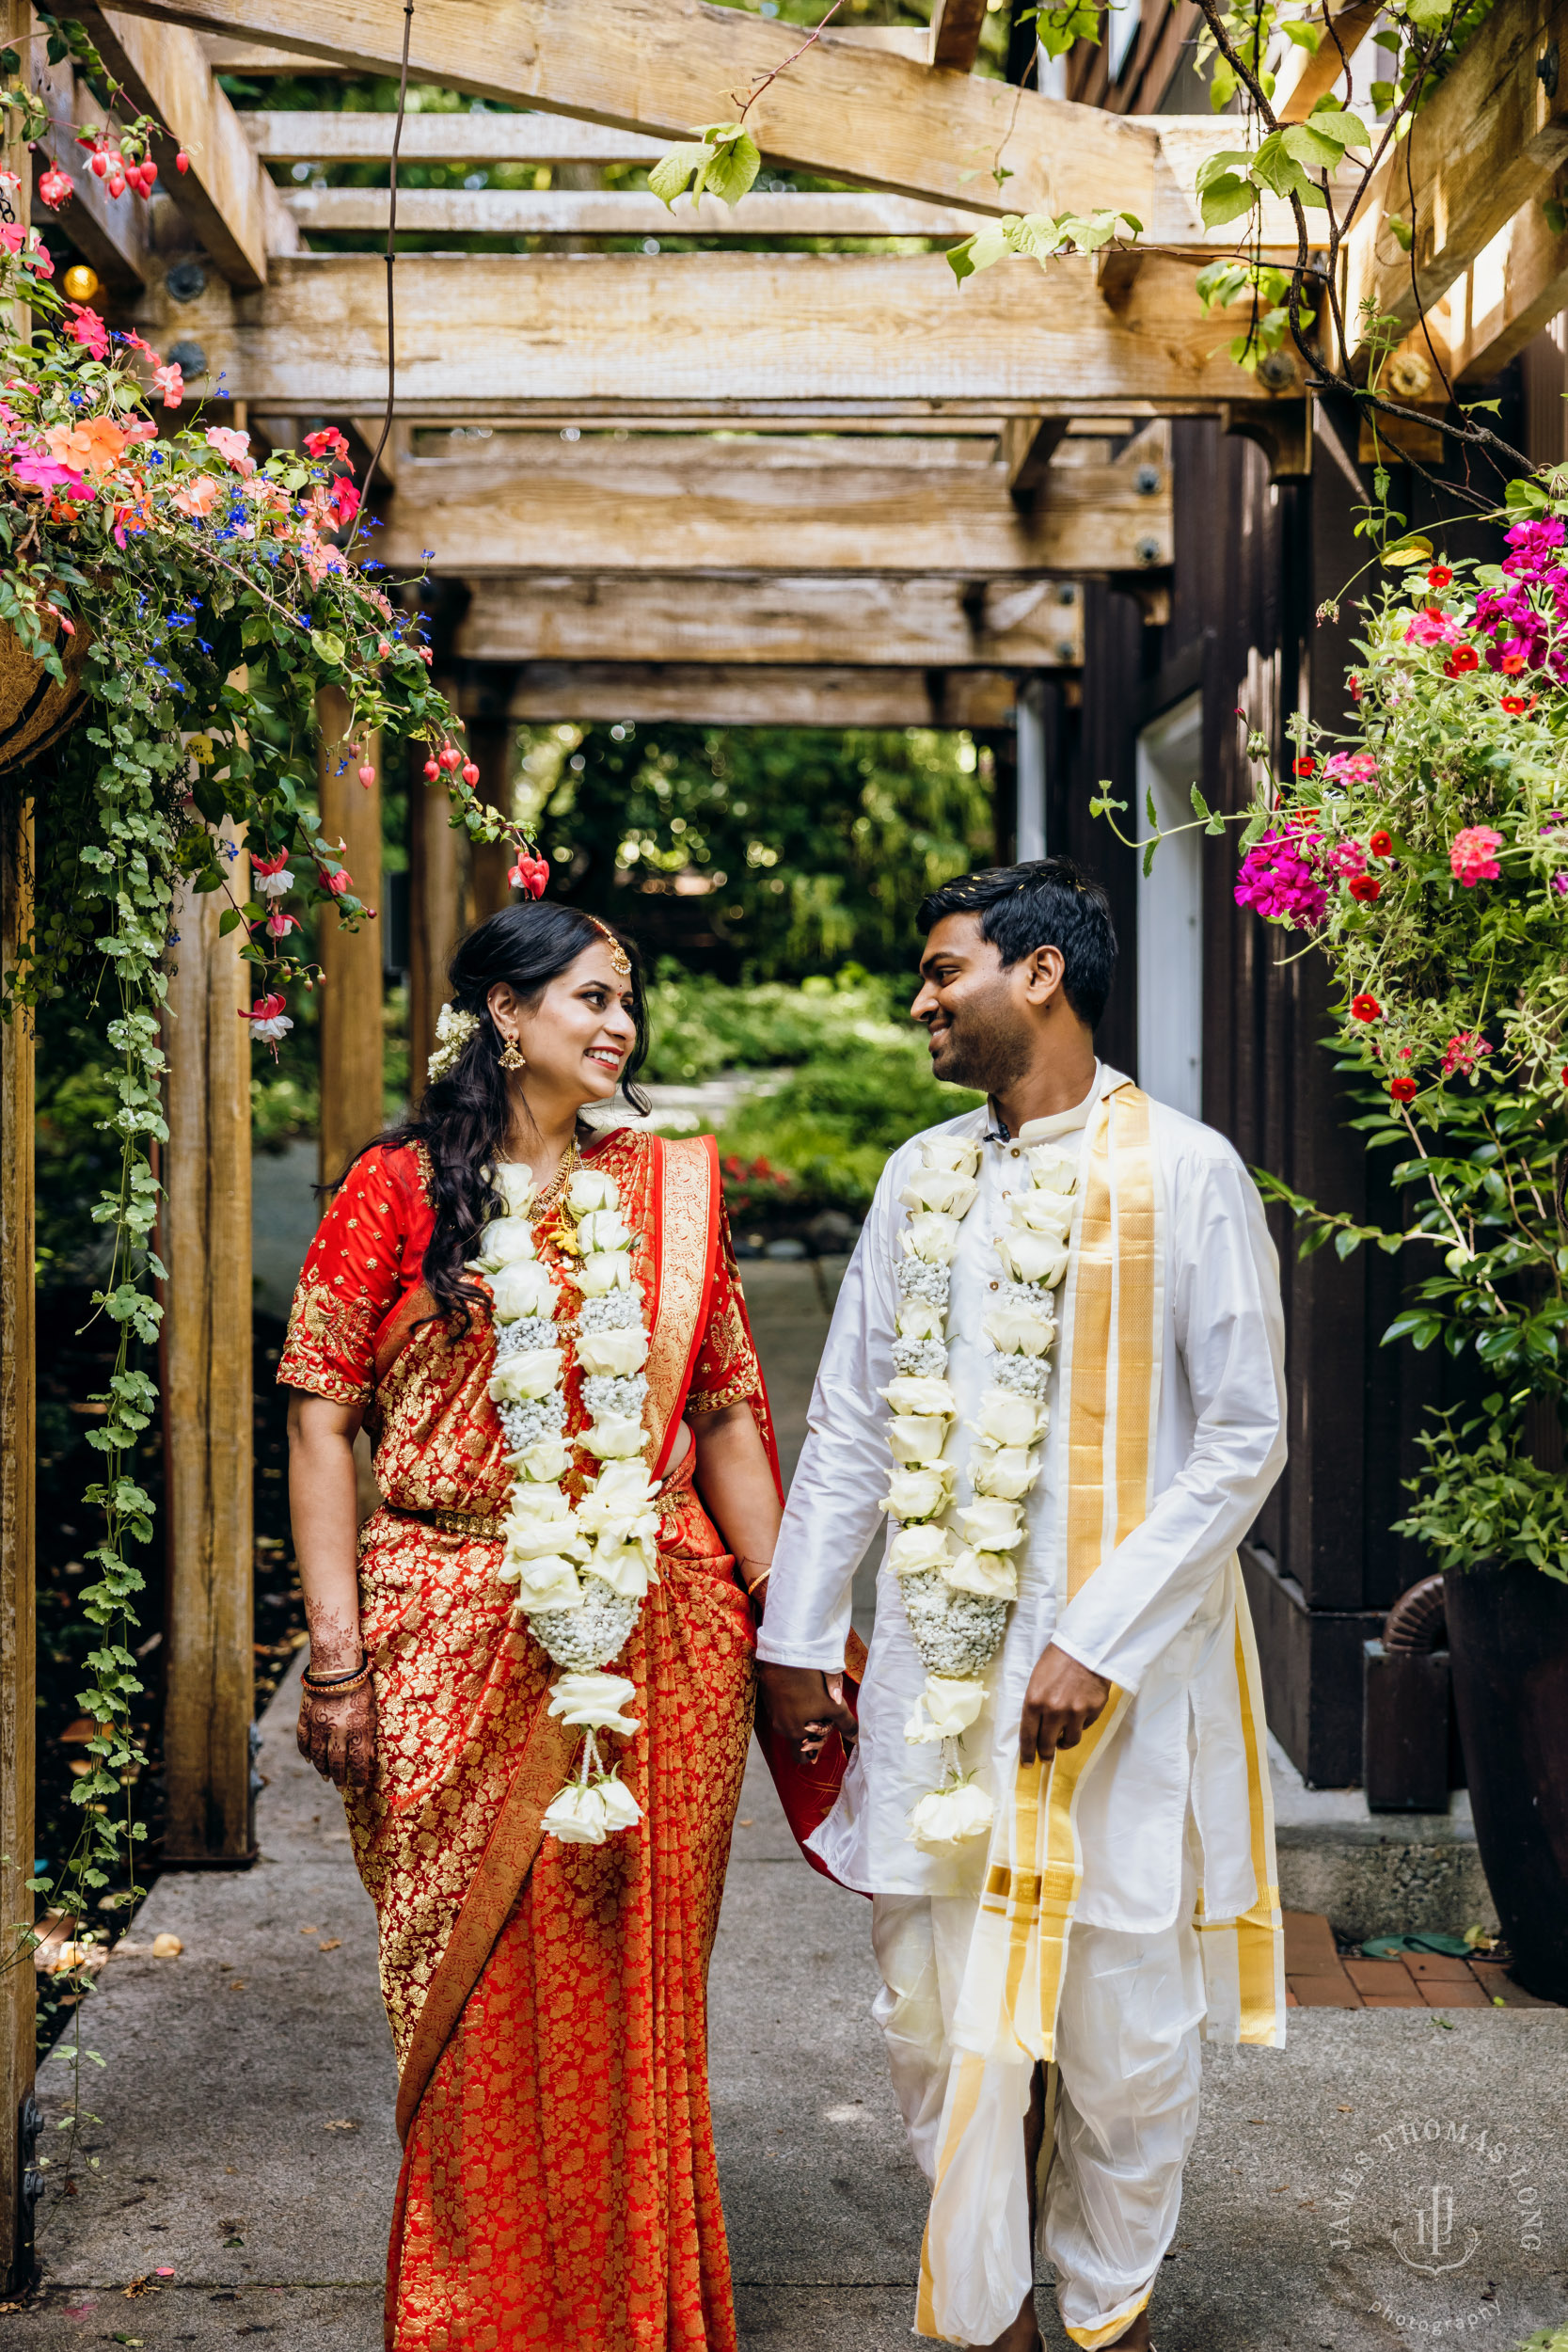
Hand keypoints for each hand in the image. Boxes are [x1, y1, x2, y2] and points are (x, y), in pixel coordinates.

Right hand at [297, 1674, 377, 1789]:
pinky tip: (309, 1760)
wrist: (336, 1665)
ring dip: (322, 1769)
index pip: (357, 1763)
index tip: (359, 1789)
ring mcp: (318, 1726)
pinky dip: (306, 1752)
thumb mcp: (371, 1710)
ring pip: (318, 1755)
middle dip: (340, 1778)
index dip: (358, 1779)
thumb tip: (368, 1759)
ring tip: (326, 1777)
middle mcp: (336, 1732)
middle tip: (341, 1787)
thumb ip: (369, 1735)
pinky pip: (303, 1741)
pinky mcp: (305, 1717)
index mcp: (356, 1730)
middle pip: (336, 1763)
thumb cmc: (361, 1685)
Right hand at [757, 1661, 856, 1762]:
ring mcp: (772, 1711)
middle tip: (822, 1718)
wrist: (785, 1656)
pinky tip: (802, 1690)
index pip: (801, 1756)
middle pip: (797, 1738)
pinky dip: (792, 1705)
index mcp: (794, 1733)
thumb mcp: (834, 1705)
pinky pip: (782, 1708)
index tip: (822, 1739)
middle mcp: (780, 1726)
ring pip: (789, 1722)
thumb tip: (856, 1739)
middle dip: (810, 1732)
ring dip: (801, 1717)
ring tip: (814, 1700)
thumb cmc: (811, 1683)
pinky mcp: (769, 1696)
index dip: (813, 1751)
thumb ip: (846, 1724)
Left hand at [1018, 1644, 1109, 1767]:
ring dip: (1065, 1742)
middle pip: (1048, 1744)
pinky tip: (1079, 1714)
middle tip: (1046, 1756)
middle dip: (1046, 1753)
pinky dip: (1080, 1725)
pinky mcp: (1093, 1711)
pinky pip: (1085, 1727)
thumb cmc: (1056, 1660)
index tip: (1028, 1764)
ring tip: (1064, 1738)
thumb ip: (1035, 1705)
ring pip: (1070, 1741)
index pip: (1028, 1736)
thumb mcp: (1037, 1681)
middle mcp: (1054, 1711)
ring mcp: (1076, 1713)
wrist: (1086, 1647)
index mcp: (1034, 1701)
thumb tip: (1036, 1728)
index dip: (1028, 1753)